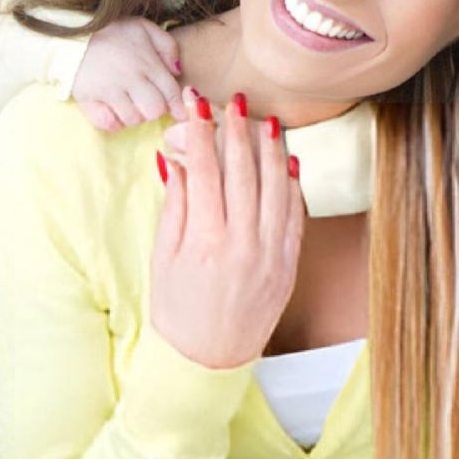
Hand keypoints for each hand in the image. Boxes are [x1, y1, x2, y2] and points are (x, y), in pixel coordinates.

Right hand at [72, 18, 186, 130]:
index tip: (180, 114)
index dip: (178, 107)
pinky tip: (112, 111)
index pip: (171, 92)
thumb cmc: (109, 29)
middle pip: (154, 111)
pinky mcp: (89, 99)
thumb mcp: (143, 27)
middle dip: (154, 111)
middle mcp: (131, 79)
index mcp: (147, 62)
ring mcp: (109, 90)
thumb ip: (166, 45)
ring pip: (132, 119)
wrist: (70, 30)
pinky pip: (108, 123)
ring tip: (126, 104)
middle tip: (146, 103)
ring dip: (133, 116)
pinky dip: (113, 121)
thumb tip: (177, 70)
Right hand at [148, 90, 304, 368]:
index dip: (199, 132)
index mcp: (204, 240)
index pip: (204, 170)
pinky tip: (289, 163)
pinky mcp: (288, 265)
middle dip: (237, 130)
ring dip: (272, 151)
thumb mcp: (163, 255)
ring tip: (266, 121)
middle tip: (235, 100)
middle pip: (243, 173)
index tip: (196, 103)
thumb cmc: (177, 308)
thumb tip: (174, 159)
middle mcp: (242, 244)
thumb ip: (176, 205)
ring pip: (276, 189)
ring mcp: (270, 255)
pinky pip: (295, 217)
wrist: (206, 358)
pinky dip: (293, 187)